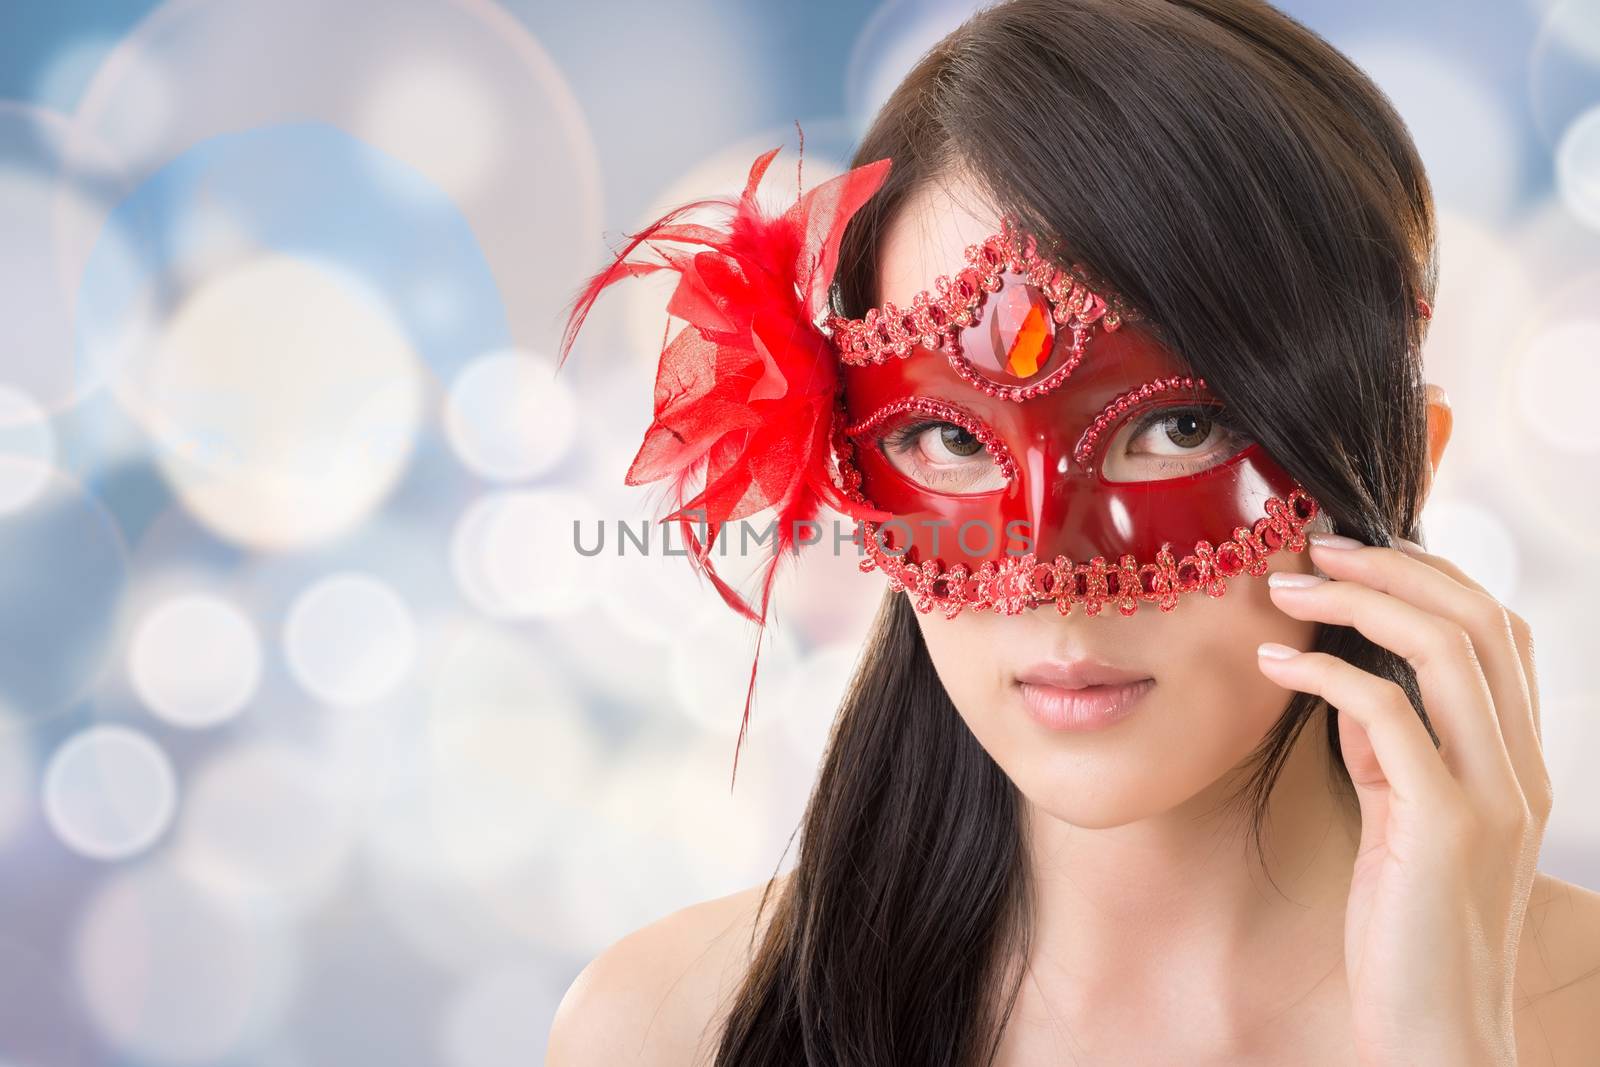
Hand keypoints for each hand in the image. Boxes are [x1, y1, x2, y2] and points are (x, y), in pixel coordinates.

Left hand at [1255, 531, 1551, 1066]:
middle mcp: (1522, 767)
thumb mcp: (1402, 821)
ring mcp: (1494, 794)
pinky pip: (1387, 716)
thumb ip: (1391, 753)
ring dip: (1361, 601)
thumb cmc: (1407, 929)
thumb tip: (1352, 686)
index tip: (1356, 553)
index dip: (1432, 576)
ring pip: (1449, 651)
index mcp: (1517, 761)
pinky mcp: (1449, 826)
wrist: (1436, 1034)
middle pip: (1481, 620)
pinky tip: (1274, 662)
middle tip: (1314, 545)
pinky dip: (1326, 673)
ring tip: (1285, 586)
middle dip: (1395, 567)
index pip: (1499, 632)